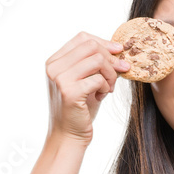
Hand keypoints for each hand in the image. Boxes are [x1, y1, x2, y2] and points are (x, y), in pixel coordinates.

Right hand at [45, 31, 131, 145]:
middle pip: (91, 46)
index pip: (82, 38)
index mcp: (55, 61)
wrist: (69, 136)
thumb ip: (93, 63)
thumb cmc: (79, 109)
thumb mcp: (85, 80)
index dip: (104, 42)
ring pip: (97, 60)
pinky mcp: (70, 92)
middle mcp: (54, 67)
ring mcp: (60, 79)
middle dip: (111, 59)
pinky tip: (101, 96)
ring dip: (110, 74)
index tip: (119, 51)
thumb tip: (117, 48)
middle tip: (120, 72)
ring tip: (108, 88)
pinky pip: (98, 79)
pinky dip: (105, 86)